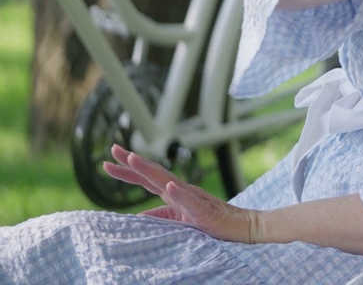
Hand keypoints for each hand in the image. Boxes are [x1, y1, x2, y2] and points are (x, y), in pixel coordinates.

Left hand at [104, 144, 261, 243]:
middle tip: (113, 149)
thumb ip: (160, 215)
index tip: (108, 162)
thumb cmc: (212, 223)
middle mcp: (181, 190)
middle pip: (153, 174)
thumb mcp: (180, 220)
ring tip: (132, 159)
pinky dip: (178, 192)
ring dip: (149, 170)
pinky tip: (168, 186)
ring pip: (167, 181)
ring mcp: (192, 199)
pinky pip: (190, 201)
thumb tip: (137, 215)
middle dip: (132, 162)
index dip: (128, 170)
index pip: (147, 179)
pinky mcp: (203, 211)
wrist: (242, 226)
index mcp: (174, 193)